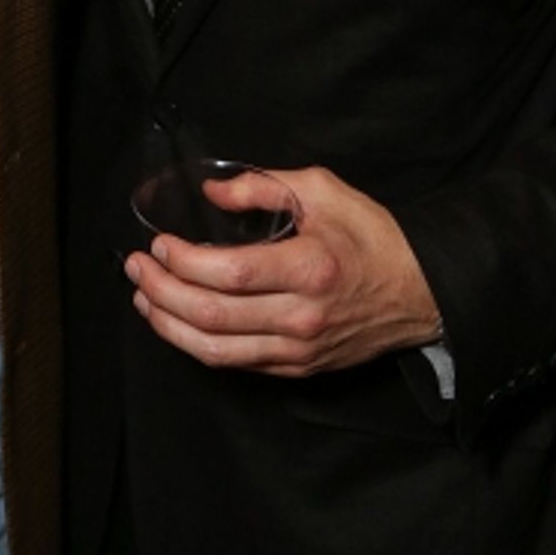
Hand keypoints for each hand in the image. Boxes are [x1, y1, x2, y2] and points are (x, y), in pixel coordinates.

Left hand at [124, 163, 440, 375]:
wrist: (420, 293)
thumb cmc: (373, 236)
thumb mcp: (323, 190)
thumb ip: (263, 186)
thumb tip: (212, 192)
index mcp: (308, 267)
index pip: (228, 274)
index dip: (183, 262)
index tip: (159, 243)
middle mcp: (300, 317)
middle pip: (211, 316)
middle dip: (160, 291)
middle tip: (135, 268)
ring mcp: (297, 350)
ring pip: (215, 351)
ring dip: (168, 325)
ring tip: (143, 297)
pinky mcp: (297, 368)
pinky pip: (236, 363)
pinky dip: (197, 345)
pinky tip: (177, 322)